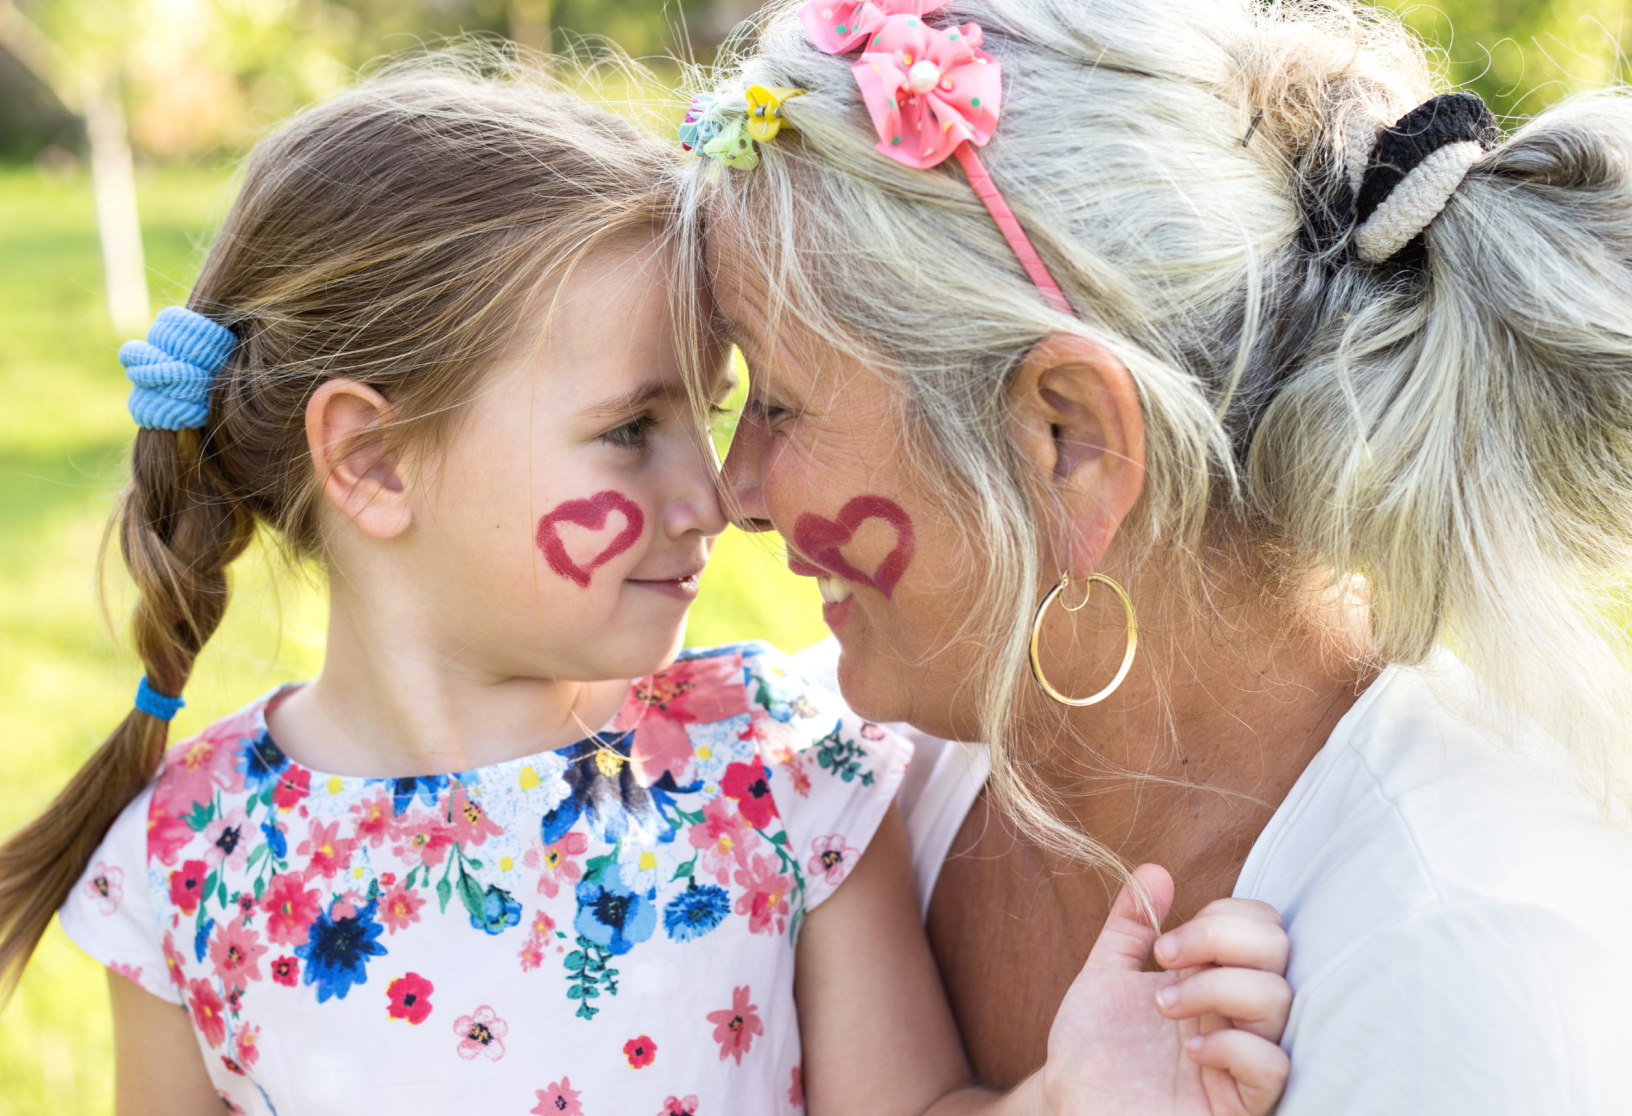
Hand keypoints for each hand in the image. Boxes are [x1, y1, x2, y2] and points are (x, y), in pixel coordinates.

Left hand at [1039, 864, 1290, 1115]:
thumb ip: (1130, 925)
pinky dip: (1232, 1045)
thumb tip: (1155, 870)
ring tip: (1162, 1006)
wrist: (1072, 1107)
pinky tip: (1191, 1050)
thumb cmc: (1094, 1049)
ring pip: (1279, 999)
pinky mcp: (1241, 1104)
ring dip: (1215, 987)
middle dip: (1219, 938)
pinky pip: (1272, 1065)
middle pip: (1279, 948)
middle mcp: (1238, 1012)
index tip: (1163, 944)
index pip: (1262, 924)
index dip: (1222, 916)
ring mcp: (1243, 1057)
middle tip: (1165, 961)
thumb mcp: (1104, 975)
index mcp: (1216, 977)